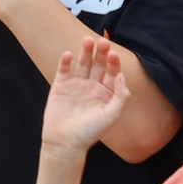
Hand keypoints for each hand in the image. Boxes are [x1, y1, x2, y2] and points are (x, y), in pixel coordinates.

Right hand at [41, 36, 131, 153]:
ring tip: (88, 40)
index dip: (113, 63)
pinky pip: (63, 70)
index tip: (113, 55)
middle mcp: (92, 87)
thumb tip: (121, 75)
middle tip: (103, 41)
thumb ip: (120, 96)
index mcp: (106, 93)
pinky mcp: (60, 87)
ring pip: (82, 63)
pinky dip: (65, 61)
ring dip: (85, 52)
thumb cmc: (90, 133)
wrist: (64, 143)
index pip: (112, 72)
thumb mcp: (111, 116)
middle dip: (101, 53)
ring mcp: (76, 85)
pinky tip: (69, 54)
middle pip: (98, 64)